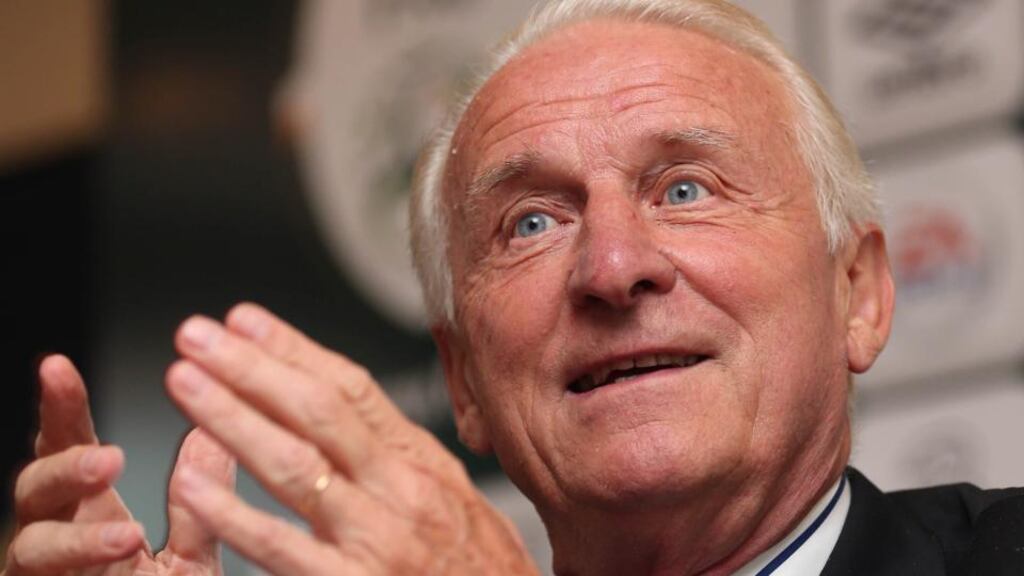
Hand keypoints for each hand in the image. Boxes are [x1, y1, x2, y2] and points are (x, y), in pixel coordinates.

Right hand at [3, 355, 235, 575]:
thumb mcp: (190, 557)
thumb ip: (195, 505)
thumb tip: (212, 436)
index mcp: (88, 510)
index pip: (67, 446)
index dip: (61, 408)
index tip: (57, 367)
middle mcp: (58, 537)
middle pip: (36, 487)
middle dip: (65, 466)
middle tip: (109, 458)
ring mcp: (43, 575)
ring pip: (32, 544)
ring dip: (78, 536)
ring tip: (126, 532)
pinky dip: (80, 564)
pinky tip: (122, 548)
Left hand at [165, 303, 538, 574]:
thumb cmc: (482, 571)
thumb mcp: (455, 497)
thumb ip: (401, 456)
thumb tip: (352, 410)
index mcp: (420, 463)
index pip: (351, 388)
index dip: (293, 349)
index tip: (246, 321)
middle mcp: (400, 491)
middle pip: (317, 411)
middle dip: (251, 367)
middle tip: (198, 335)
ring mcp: (377, 538)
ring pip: (296, 465)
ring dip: (232, 418)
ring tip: (185, 384)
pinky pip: (284, 547)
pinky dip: (234, 515)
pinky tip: (195, 485)